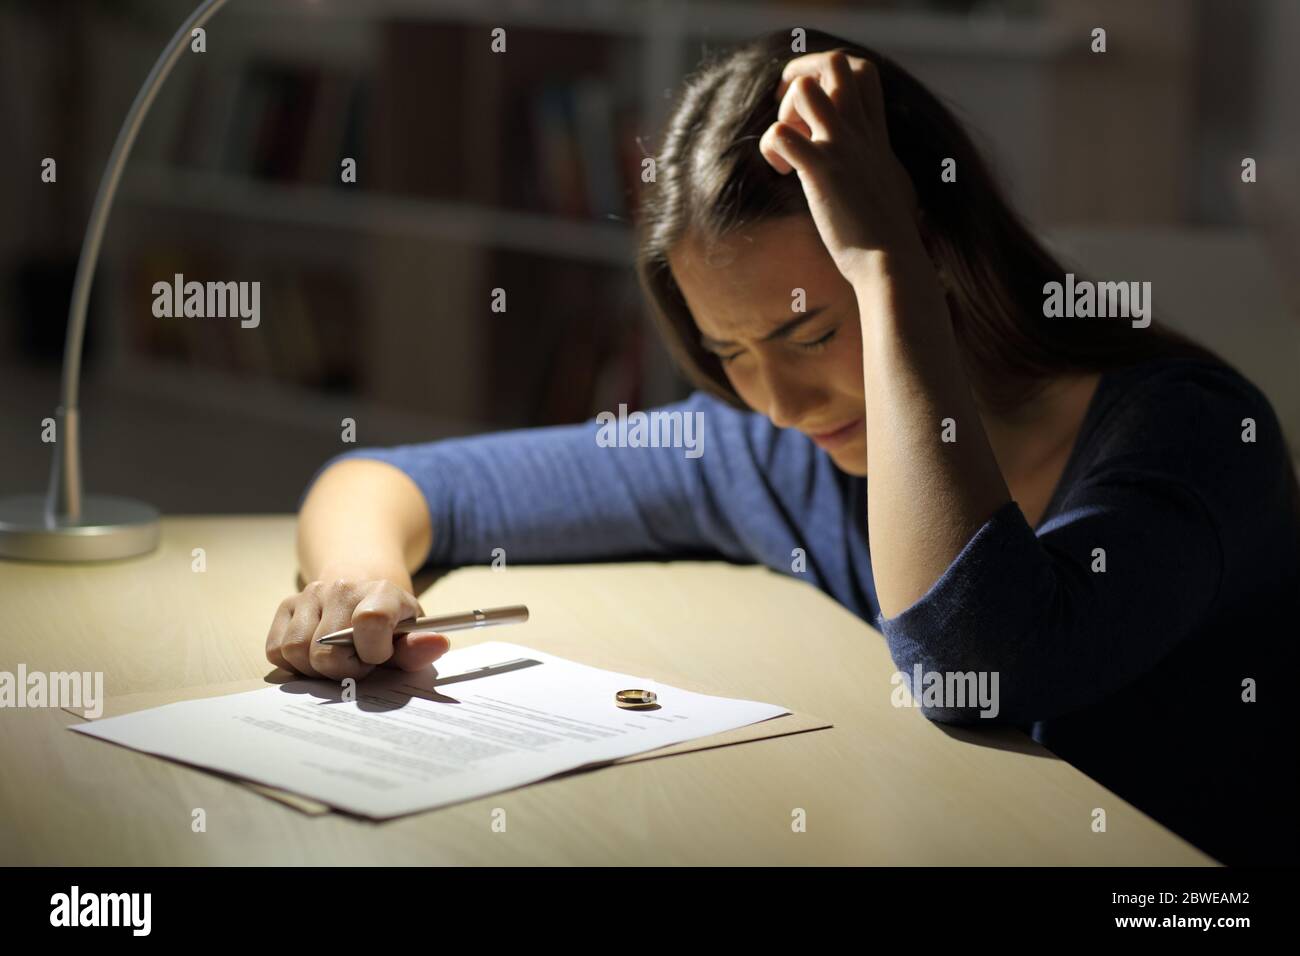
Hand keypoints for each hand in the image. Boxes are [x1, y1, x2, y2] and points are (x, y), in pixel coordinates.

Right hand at [265, 576, 449, 680]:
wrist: (363, 584)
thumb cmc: (390, 619)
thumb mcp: (411, 632)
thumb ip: (418, 647)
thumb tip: (437, 645)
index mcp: (381, 591)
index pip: (370, 622)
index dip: (373, 652)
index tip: (380, 658)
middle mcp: (341, 587)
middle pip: (324, 652)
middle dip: (343, 670)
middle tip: (359, 662)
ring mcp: (310, 593)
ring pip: (295, 652)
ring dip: (315, 668)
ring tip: (338, 658)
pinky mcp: (287, 604)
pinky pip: (276, 651)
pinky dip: (294, 663)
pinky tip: (316, 653)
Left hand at [759, 50, 928, 284]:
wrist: (892, 262)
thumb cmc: (891, 236)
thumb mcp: (893, 185)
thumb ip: (882, 165)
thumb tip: (884, 170)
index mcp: (875, 135)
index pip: (864, 72)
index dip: (832, 78)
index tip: (815, 110)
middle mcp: (859, 132)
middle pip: (836, 63)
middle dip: (802, 78)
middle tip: (791, 117)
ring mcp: (841, 148)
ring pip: (804, 89)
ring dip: (785, 111)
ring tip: (788, 146)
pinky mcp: (821, 171)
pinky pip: (779, 135)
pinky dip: (770, 148)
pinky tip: (781, 171)